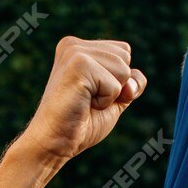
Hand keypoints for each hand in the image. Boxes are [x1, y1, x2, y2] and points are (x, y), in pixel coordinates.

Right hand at [16, 37, 146, 164]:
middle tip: (88, 99)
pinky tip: (83, 105)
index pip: (124, 51)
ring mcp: (74, 53)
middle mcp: (74, 45)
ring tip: (85, 101)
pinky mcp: (78, 66)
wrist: (54, 142)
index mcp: (78, 46)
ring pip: (123, 70)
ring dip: (110, 95)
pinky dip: (105, 102)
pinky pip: (115, 86)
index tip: (92, 93)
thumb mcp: (115, 98)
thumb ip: (132, 83)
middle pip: (125, 58)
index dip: (118, 79)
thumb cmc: (81, 122)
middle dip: (116, 85)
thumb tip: (132, 82)